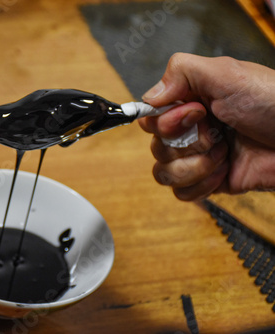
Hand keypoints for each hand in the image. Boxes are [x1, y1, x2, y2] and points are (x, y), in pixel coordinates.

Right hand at [138, 53, 274, 200]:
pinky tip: (224, 172)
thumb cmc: (274, 104)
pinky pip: (182, 193)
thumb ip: (182, 71)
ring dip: (195, 166)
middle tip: (218, 133)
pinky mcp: (209, 182)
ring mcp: (199, 158)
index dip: (166, 121)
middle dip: (188, 144)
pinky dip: (201, 186)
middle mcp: (191, 130)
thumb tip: (149, 96)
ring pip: (163, 173)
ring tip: (224, 154)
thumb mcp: (228, 74)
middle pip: (155, 147)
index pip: (150, 118)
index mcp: (191, 102)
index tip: (197, 113)